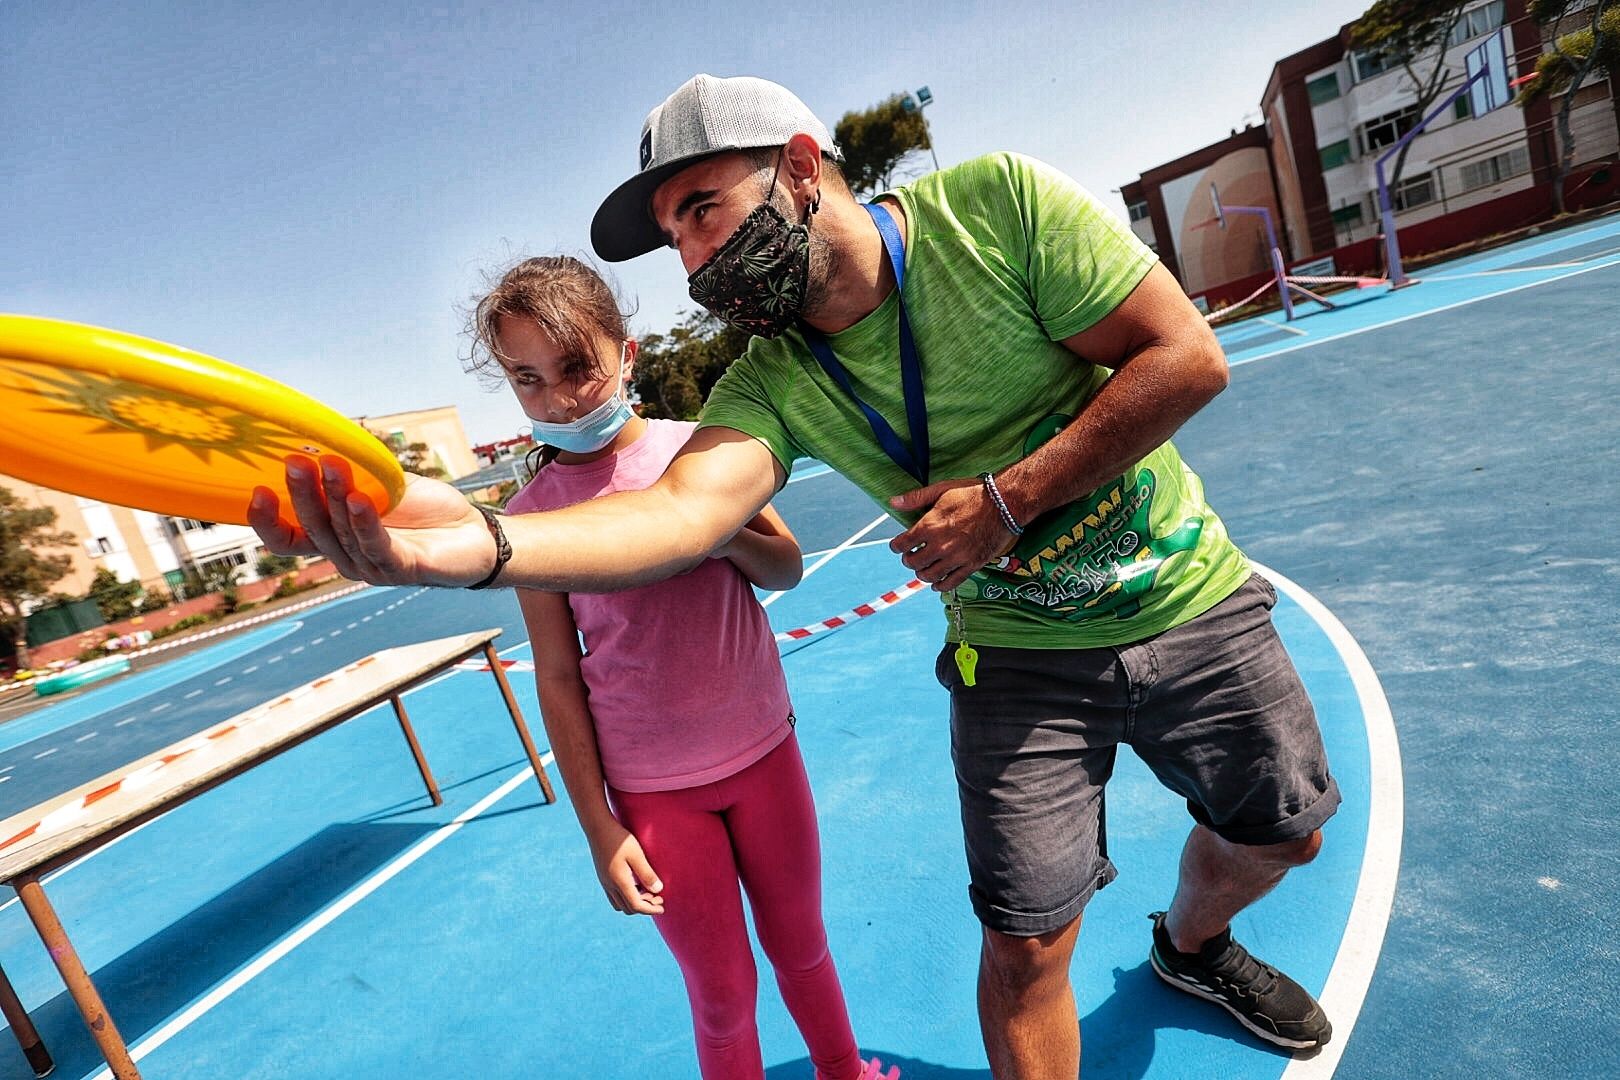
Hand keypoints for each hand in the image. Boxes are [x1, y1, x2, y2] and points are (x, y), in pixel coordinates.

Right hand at [248, 454, 496, 586]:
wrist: (474, 532)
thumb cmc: (426, 510)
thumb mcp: (384, 483)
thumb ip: (356, 468)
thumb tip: (324, 435)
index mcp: (335, 537)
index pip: (288, 538)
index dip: (267, 521)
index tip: (257, 489)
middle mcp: (347, 556)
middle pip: (312, 530)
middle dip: (301, 494)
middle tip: (294, 461)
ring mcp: (372, 566)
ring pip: (342, 534)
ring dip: (334, 497)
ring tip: (330, 465)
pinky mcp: (401, 569)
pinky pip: (377, 546)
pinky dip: (366, 522)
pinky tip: (360, 500)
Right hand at [586, 819, 664, 915]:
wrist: (598, 827)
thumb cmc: (619, 839)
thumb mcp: (637, 854)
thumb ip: (647, 873)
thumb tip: (658, 890)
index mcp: (619, 881)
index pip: (636, 905)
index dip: (651, 909)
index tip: (663, 908)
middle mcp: (610, 885)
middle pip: (628, 908)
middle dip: (644, 907)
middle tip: (658, 898)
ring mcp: (605, 882)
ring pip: (620, 904)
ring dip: (634, 903)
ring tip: (648, 892)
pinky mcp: (603, 877)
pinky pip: (614, 896)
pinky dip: (626, 897)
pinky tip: (636, 885)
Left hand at [888, 476, 1017, 591]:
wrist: (1004, 504)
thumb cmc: (973, 494)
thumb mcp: (942, 490)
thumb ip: (916, 498)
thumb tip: (894, 502)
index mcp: (930, 525)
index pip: (902, 544)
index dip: (896, 546)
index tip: (897, 546)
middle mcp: (941, 545)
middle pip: (913, 562)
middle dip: (908, 559)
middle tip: (911, 556)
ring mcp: (957, 557)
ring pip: (929, 576)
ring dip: (922, 573)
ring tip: (923, 568)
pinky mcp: (972, 565)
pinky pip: (950, 583)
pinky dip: (940, 585)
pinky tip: (937, 582)